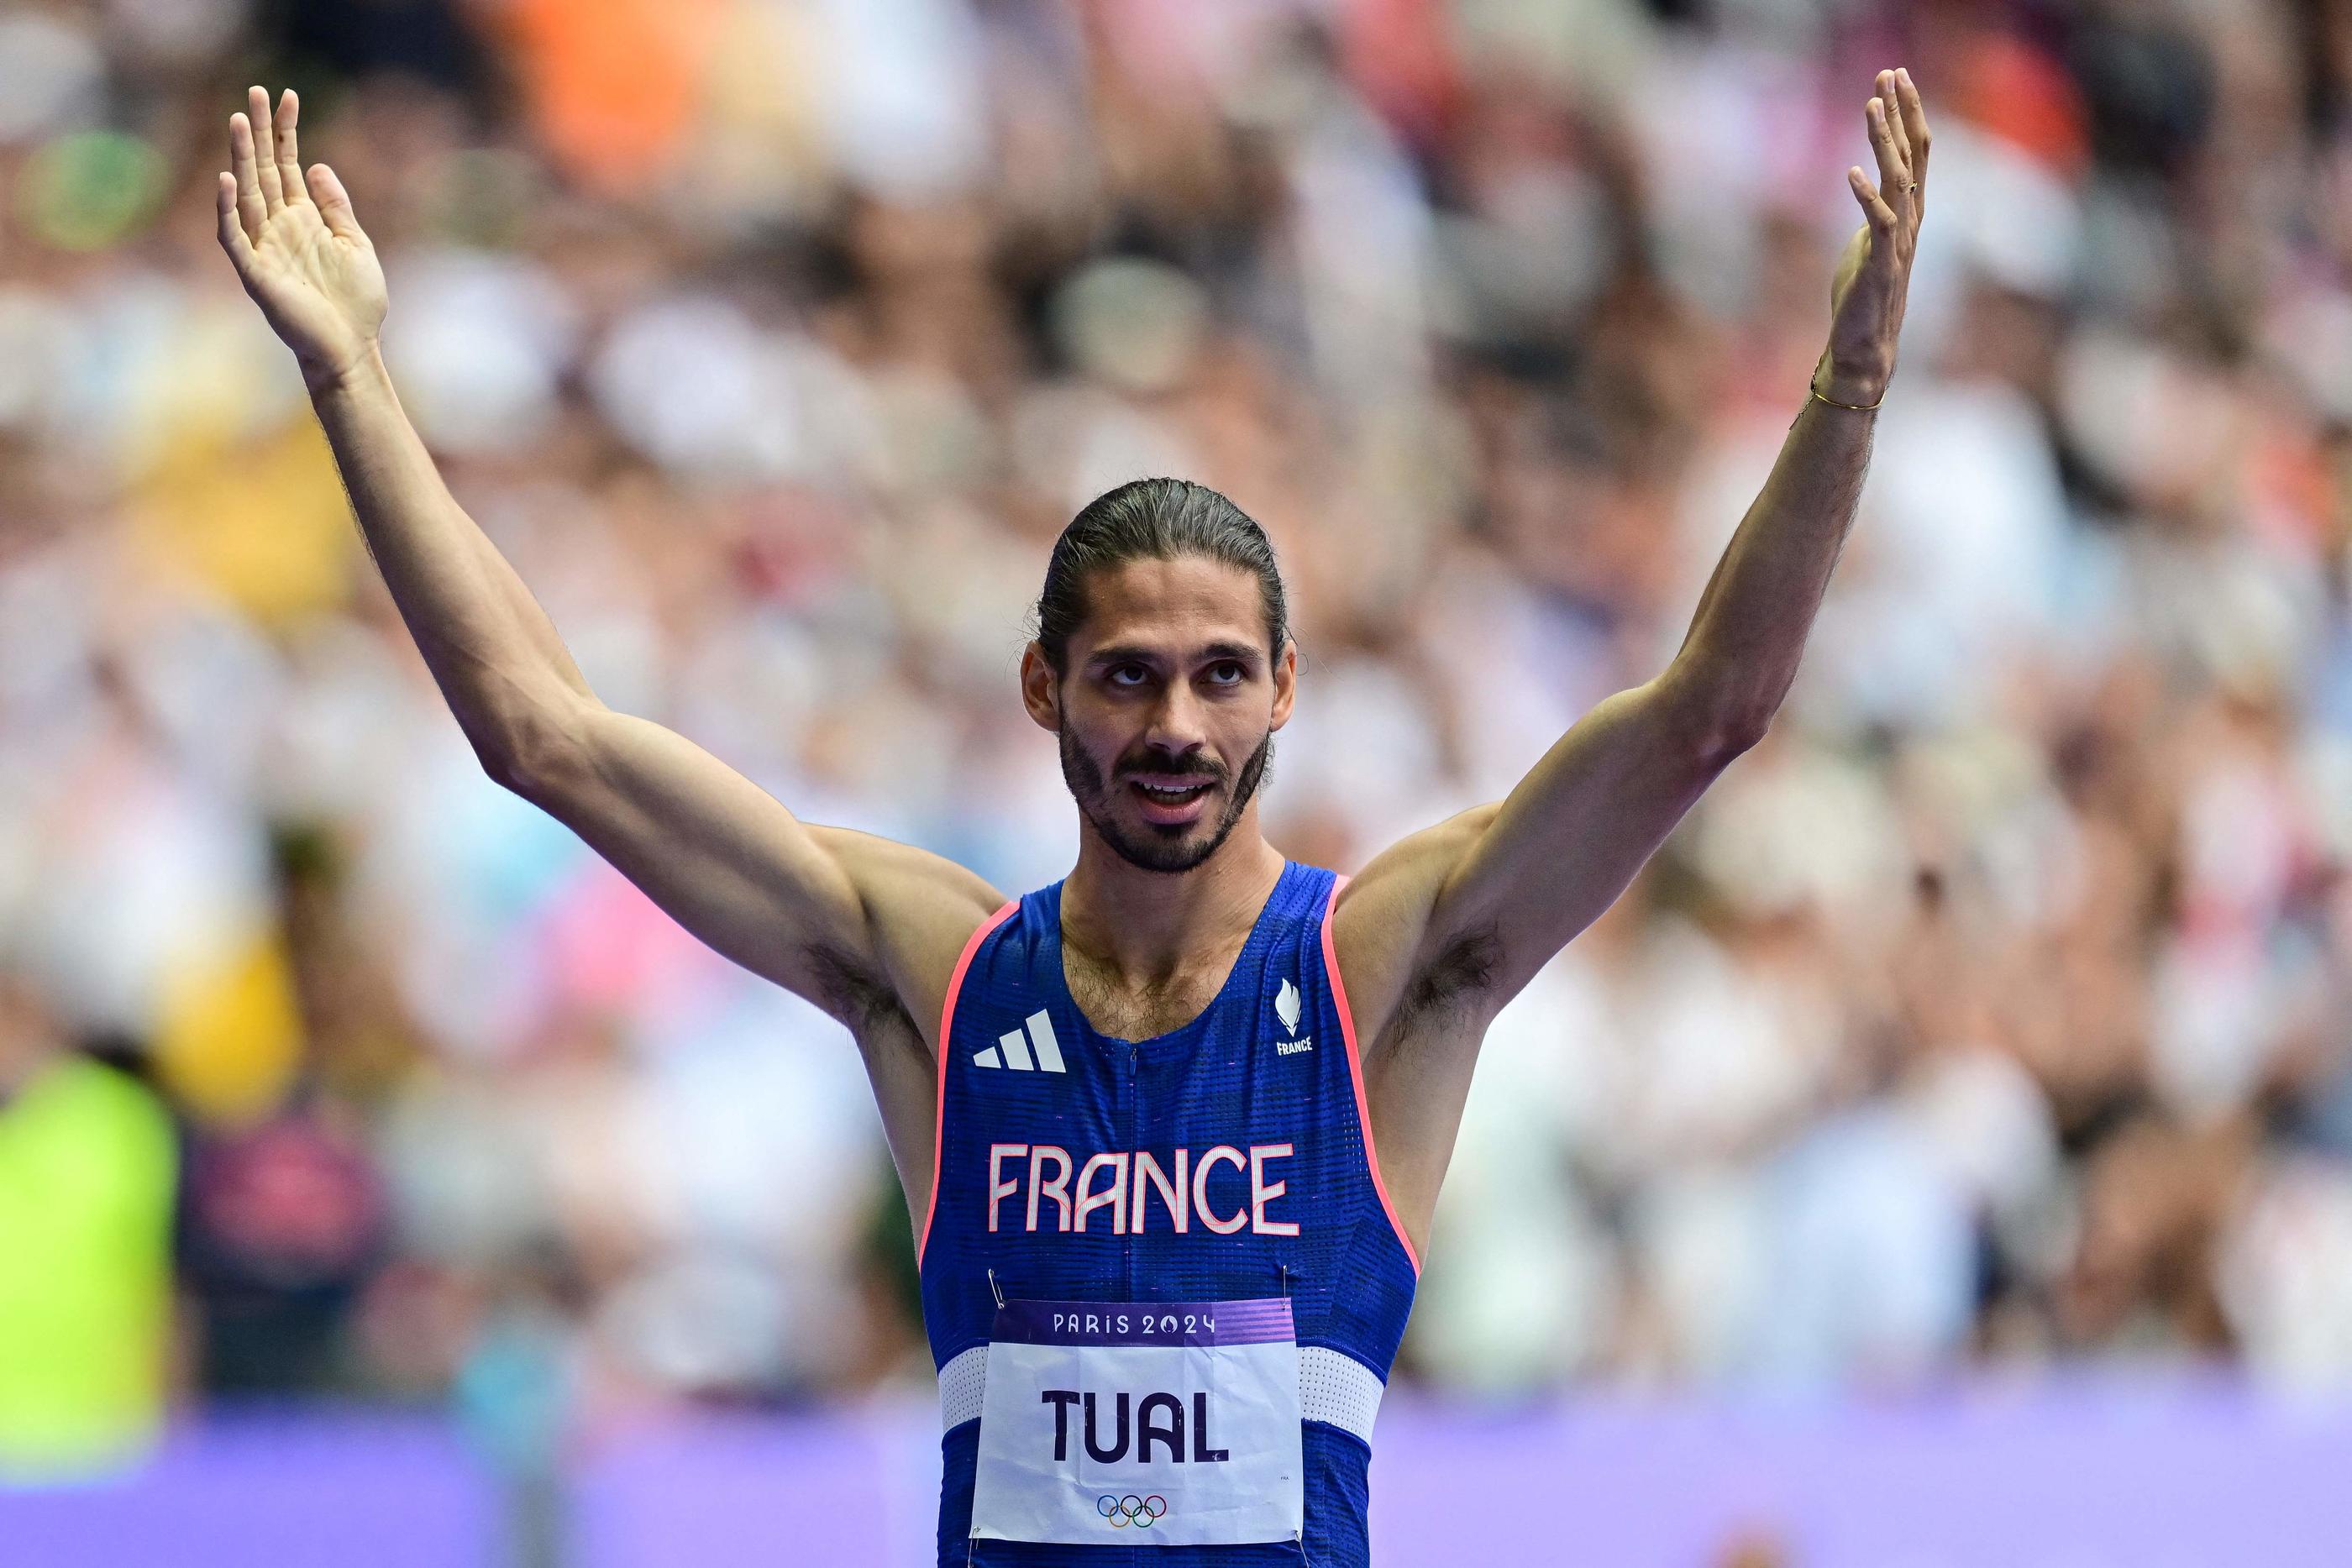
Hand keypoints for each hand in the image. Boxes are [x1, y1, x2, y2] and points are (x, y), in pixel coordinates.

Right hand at [215, 85, 387, 391]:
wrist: (352, 347)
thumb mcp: (356, 244)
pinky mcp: (255, 273)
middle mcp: (278, 227)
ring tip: (238, 120)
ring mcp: (263, 247)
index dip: (286, 131)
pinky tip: (226, 180)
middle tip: (254, 92)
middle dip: (257, 131)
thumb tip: (317, 165)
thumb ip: (336, 206)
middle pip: (262, 169)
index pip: (288, 164)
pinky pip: (234, 236)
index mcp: (303, 218)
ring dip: (239, 157)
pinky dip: (227, 210)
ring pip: (245, 193)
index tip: (288, 96)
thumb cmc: (357, 302)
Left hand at [1815, 68, 1929, 408]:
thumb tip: (1868, 192)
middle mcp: (1910, 222)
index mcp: (1907, 214)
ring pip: (1897, 182)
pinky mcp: (1879, 265)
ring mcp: (1897, 242)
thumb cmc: (1862, 299)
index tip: (1895, 79)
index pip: (1914, 153)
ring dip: (1883, 142)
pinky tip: (1851, 173)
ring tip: (1869, 106)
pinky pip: (1877, 225)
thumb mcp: (1866, 245)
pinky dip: (1866, 198)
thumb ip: (1873, 216)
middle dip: (1901, 113)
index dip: (1906, 114)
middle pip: (1912, 156)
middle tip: (1891, 74)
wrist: (1864, 347)